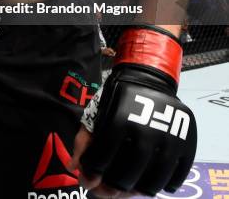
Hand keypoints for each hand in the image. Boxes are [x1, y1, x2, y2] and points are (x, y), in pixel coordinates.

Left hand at [72, 27, 196, 196]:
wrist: (148, 78)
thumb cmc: (117, 99)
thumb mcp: (96, 114)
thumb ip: (84, 142)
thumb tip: (77, 173)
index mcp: (119, 121)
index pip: (101, 162)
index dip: (92, 174)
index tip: (92, 176)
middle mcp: (146, 131)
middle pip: (127, 178)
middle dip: (113, 188)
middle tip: (110, 189)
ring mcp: (170, 139)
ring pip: (152, 184)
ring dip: (138, 191)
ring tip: (130, 187)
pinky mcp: (187, 144)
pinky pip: (176, 178)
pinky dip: (164, 186)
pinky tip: (153, 182)